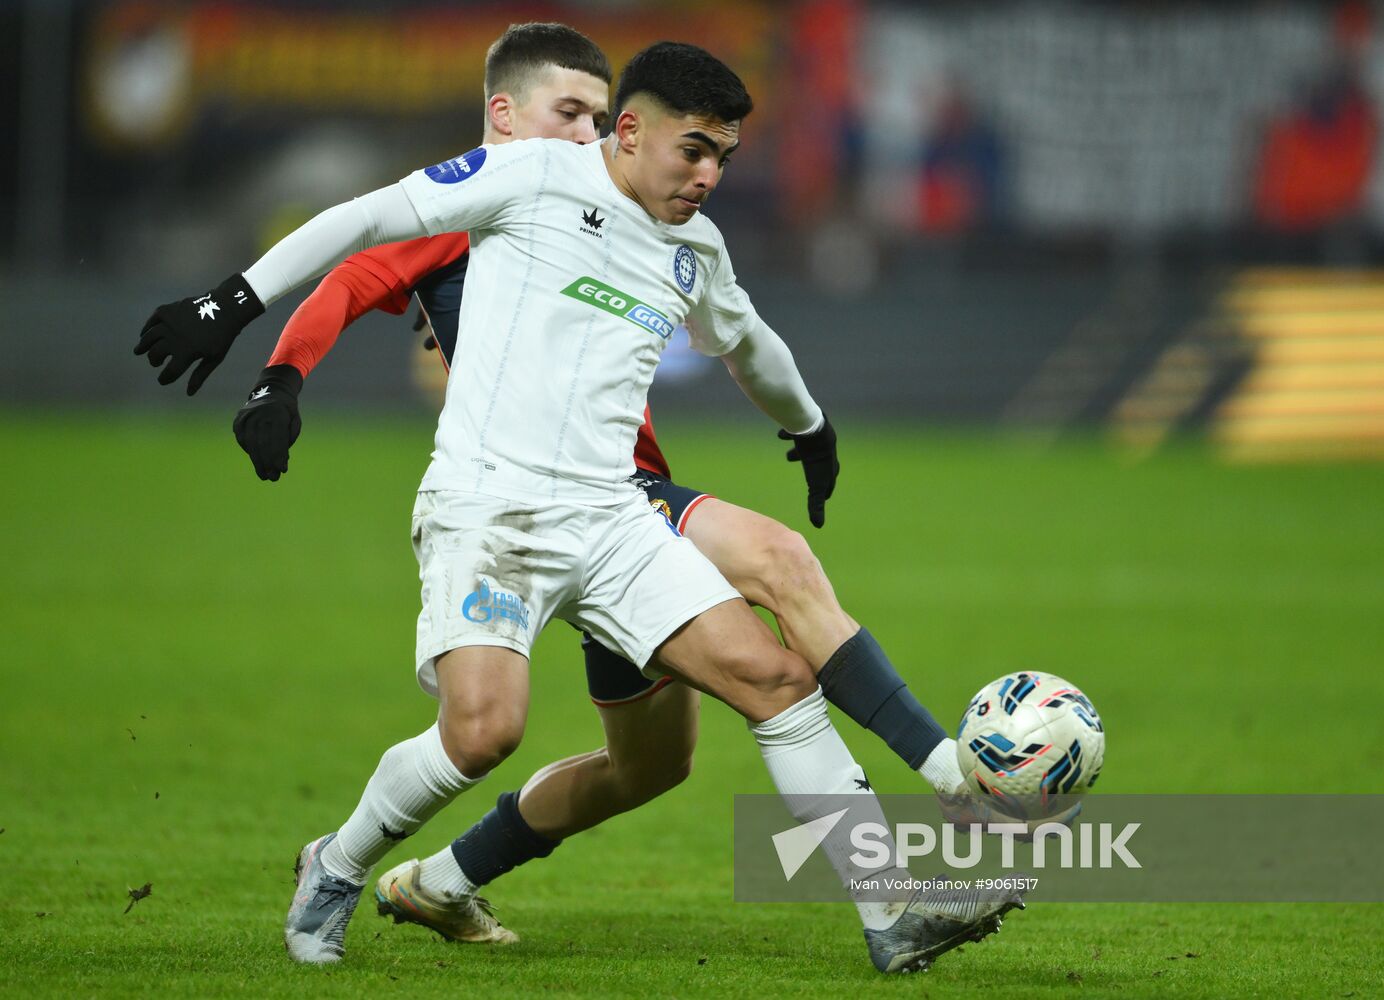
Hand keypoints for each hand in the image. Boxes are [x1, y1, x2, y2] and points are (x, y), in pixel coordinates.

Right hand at [135, 273, 263, 394]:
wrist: (225, 309)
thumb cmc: (222, 337)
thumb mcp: (214, 358)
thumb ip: (200, 375)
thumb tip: (189, 393)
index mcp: (187, 352)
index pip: (170, 371)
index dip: (165, 378)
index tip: (163, 380)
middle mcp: (174, 338)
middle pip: (156, 354)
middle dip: (154, 361)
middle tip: (156, 363)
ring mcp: (169, 323)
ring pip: (148, 338)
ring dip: (144, 346)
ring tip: (140, 351)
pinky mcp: (167, 311)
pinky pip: (152, 321)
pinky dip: (146, 329)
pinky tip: (144, 334)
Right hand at [232, 365, 302, 480]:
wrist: (271, 390)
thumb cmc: (286, 411)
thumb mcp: (294, 420)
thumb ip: (289, 438)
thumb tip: (282, 459)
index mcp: (276, 413)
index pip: (277, 439)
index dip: (279, 456)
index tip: (282, 470)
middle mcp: (259, 414)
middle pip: (262, 443)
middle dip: (268, 463)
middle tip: (273, 478)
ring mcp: (246, 417)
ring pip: (251, 443)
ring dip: (258, 462)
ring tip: (264, 476)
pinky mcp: (239, 421)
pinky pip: (243, 440)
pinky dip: (250, 452)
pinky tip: (258, 462)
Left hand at [777, 415, 837, 527]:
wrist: (814, 432)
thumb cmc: (816, 461)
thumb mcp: (815, 486)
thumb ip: (816, 505)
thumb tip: (818, 526)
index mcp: (828, 469)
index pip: (828, 483)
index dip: (825, 490)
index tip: (823, 496)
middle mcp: (824, 454)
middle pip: (820, 465)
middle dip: (814, 471)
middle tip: (807, 474)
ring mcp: (815, 441)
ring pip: (806, 449)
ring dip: (798, 453)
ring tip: (788, 456)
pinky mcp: (805, 429)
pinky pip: (796, 433)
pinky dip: (788, 436)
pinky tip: (780, 435)